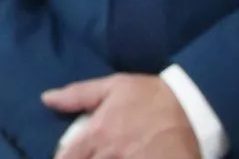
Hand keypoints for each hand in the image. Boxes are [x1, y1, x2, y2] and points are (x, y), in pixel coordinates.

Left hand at [44, 75, 201, 158]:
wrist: (192, 108)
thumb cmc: (150, 96)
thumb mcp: (114, 86)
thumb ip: (78, 95)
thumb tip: (46, 99)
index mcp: (97, 134)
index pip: (67, 158)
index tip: (65, 158)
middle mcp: (110, 154)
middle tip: (86, 155)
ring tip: (107, 157)